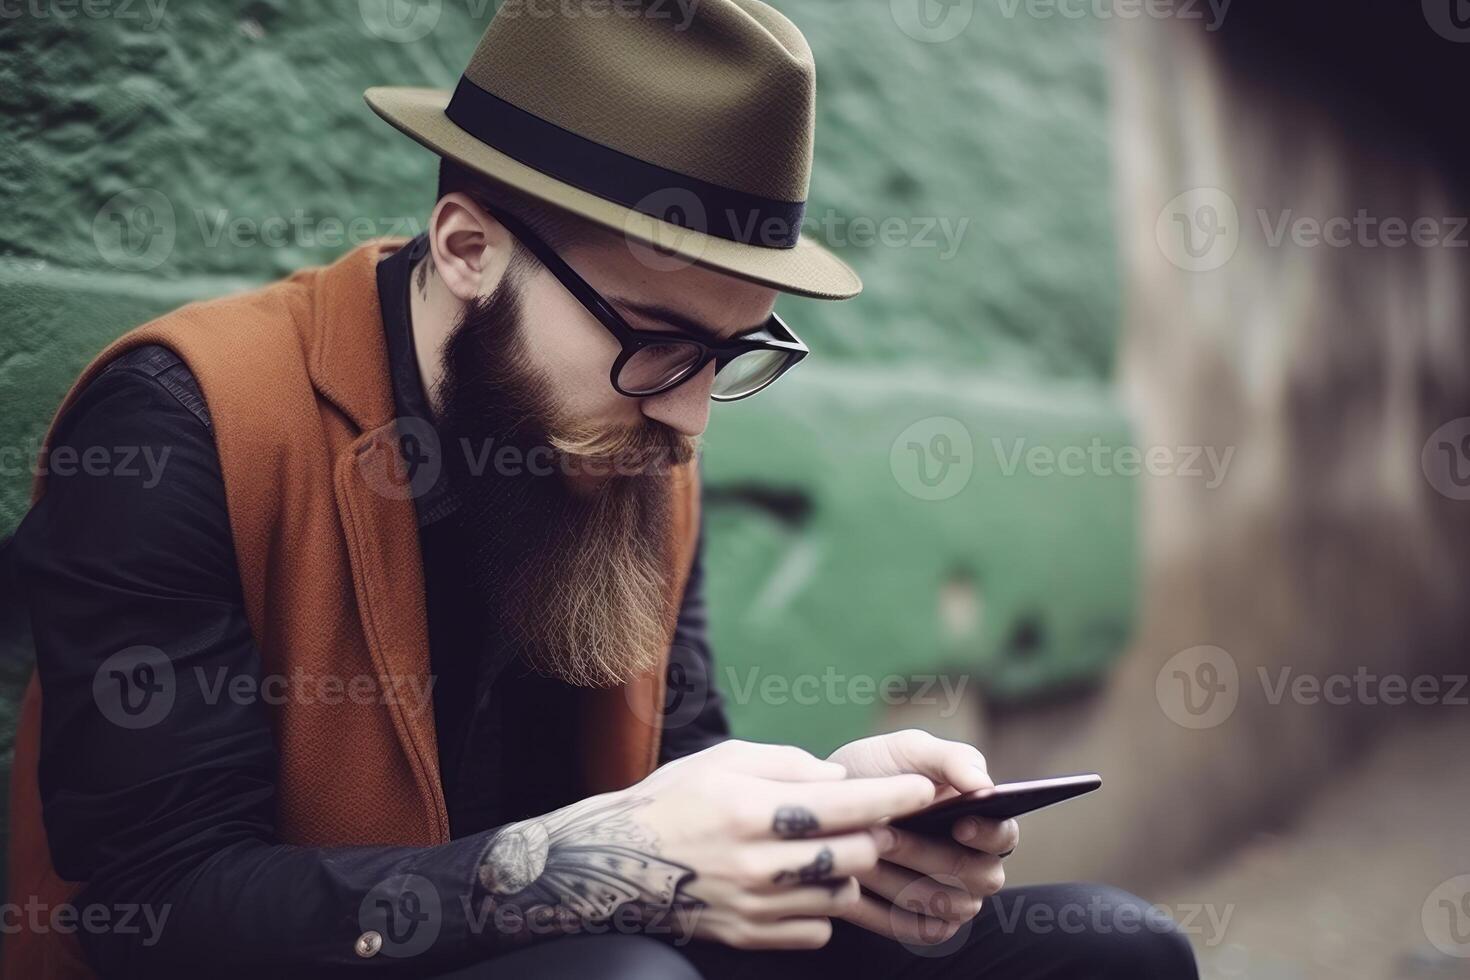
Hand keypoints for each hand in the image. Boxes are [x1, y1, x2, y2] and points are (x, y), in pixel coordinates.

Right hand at [473, 739, 934, 949]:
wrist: (613, 863)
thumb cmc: (674, 799)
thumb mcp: (724, 760)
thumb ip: (788, 765)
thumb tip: (841, 780)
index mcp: (752, 809)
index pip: (845, 805)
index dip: (893, 798)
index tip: (925, 791)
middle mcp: (756, 862)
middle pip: (854, 856)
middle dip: (873, 836)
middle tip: (868, 821)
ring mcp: (754, 905)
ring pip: (840, 895)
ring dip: (849, 872)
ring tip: (831, 851)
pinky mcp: (750, 936)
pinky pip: (816, 927)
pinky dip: (820, 906)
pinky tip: (800, 884)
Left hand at [825, 730, 1019, 946]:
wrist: (826, 803)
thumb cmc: (877, 771)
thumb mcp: (909, 750)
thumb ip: (952, 759)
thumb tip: (986, 786)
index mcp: (982, 821)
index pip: (1005, 837)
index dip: (988, 834)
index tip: (958, 824)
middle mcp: (975, 865)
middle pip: (980, 876)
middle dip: (929, 854)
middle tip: (883, 834)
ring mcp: (951, 899)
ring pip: (947, 904)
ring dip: (903, 879)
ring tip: (864, 852)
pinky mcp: (921, 924)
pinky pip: (921, 930)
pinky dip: (890, 910)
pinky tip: (861, 884)